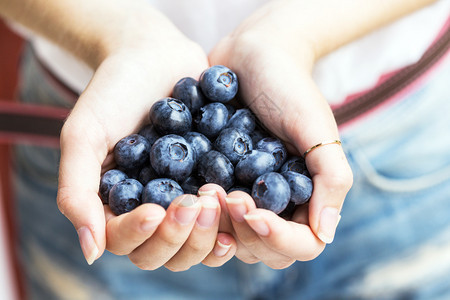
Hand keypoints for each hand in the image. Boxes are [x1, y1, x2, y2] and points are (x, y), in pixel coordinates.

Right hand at [56, 7, 234, 269]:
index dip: (141, 235)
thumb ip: (76, 192)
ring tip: (217, 198)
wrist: (155, 55)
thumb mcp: (85, 135)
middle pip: (165, 254)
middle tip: (194, 203)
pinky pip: (226, 218)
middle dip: (180, 236)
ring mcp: (184, 200)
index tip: (156, 210)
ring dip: (209, 232)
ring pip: (197, 245)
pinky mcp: (213, 186)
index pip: (125, 243)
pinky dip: (234, 218)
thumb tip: (90, 253)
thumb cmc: (113, 91)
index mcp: (117, 206)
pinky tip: (243, 203)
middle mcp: (151, 210)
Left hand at [208, 1, 352, 267]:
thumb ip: (331, 177)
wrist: (253, 55)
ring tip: (204, 188)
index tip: (249, 209)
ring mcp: (244, 196)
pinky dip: (196, 210)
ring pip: (229, 239)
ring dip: (215, 224)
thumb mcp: (316, 126)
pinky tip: (187, 187)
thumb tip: (327, 233)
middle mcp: (275, 204)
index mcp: (306, 197)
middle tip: (222, 193)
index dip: (276, 238)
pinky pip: (205, 214)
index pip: (301, 244)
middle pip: (261, 249)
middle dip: (240, 229)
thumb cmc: (290, 86)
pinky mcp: (217, 183)